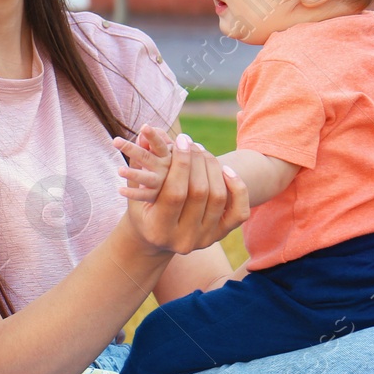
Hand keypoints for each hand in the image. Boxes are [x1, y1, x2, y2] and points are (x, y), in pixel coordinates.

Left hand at [112, 123, 172, 201]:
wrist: (185, 188)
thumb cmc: (171, 163)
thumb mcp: (165, 151)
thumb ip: (152, 141)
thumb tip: (141, 134)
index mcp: (167, 155)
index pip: (159, 144)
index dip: (153, 136)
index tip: (144, 127)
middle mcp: (165, 168)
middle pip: (147, 157)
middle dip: (131, 149)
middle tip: (115, 141)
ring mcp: (162, 183)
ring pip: (147, 178)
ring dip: (133, 174)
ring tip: (119, 170)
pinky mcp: (156, 196)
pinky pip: (144, 195)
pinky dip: (133, 193)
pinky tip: (120, 190)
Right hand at [114, 132, 249, 257]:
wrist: (156, 236)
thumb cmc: (142, 207)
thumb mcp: (135, 189)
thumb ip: (139, 163)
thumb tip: (144, 134)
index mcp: (158, 230)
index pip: (175, 193)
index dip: (181, 163)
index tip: (181, 140)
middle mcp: (184, 240)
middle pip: (200, 192)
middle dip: (197, 161)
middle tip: (192, 142)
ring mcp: (205, 239)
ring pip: (219, 197)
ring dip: (213, 168)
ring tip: (202, 151)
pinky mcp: (220, 235)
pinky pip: (239, 211)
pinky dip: (237, 188)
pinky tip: (226, 170)